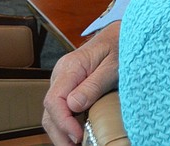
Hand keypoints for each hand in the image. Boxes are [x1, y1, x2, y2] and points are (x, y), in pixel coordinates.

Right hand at [42, 22, 120, 144]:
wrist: (120, 34)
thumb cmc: (120, 46)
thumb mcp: (113, 65)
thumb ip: (94, 84)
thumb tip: (73, 106)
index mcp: (70, 67)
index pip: (54, 100)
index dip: (63, 122)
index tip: (77, 136)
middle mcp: (61, 76)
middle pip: (49, 111)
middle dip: (59, 133)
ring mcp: (63, 82)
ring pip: (52, 113)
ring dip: (61, 132)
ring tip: (75, 145)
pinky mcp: (69, 88)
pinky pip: (61, 109)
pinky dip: (66, 124)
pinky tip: (77, 135)